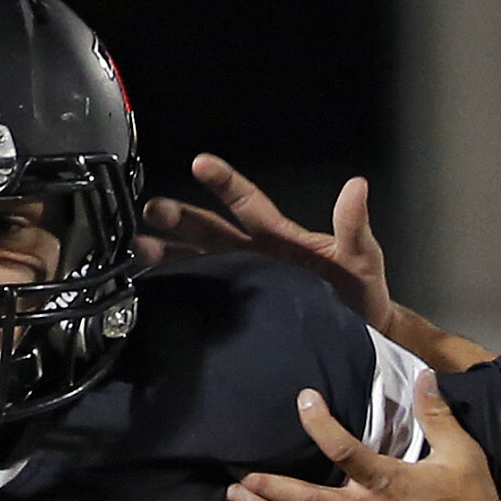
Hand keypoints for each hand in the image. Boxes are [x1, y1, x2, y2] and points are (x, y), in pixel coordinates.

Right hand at [140, 154, 396, 330]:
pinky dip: (174, 293)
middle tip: (154, 210)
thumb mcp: (361, 258)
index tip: (201, 163)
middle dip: (181, 219)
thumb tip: (357, 187)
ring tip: (139, 248)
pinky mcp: (238, 316)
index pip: (247, 203)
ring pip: (197, 263)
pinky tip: (149, 289)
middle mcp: (252, 256)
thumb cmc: (360, 293)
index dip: (225, 183)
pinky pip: (201, 299)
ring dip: (167, 255)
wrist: (361, 337)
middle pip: (210, 231)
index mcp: (278, 237)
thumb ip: (354, 226)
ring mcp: (241, 285)